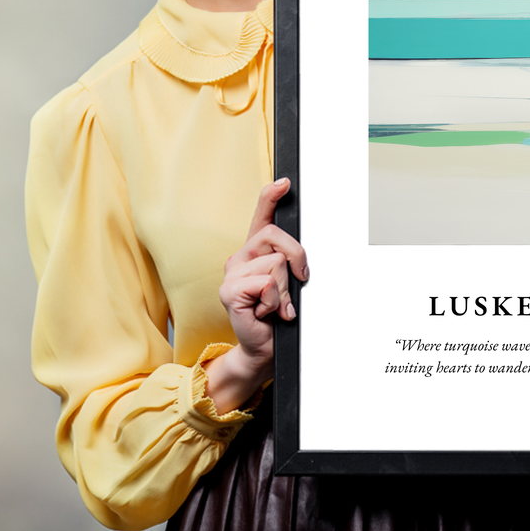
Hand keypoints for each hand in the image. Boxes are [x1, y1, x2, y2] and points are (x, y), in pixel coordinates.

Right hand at [204, 178, 308, 412]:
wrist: (264, 347)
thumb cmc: (277, 315)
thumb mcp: (288, 283)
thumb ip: (290, 263)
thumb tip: (300, 255)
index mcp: (255, 252)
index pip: (261, 216)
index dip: (271, 196)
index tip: (285, 183)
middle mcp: (240, 257)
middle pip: (276, 236)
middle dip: (297, 258)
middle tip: (298, 281)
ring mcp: (232, 273)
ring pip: (276, 263)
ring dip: (285, 289)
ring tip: (276, 305)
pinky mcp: (229, 291)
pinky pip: (266, 283)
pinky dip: (275, 301)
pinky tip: (266, 312)